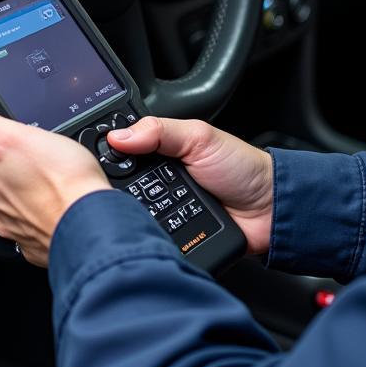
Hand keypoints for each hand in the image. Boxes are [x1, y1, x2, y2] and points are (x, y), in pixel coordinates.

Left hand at [0, 89, 109, 266]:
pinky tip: (66, 202)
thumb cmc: (61, 182)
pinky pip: (45, 222)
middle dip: (24, 169)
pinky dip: (54, 212)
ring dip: (39, 192)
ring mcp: (23, 230)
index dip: (9, 146)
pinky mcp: (44, 245)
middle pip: (8, 179)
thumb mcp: (12, 135)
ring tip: (60, 182)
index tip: (27, 145)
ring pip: (27, 201)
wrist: (94, 225)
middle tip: (48, 161)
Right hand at [108, 117, 273, 254]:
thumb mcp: (199, 136)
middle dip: (115, 187)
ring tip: (125, 210)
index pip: (120, 152)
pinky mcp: (171, 236)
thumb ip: (158, 130)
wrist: (272, 212)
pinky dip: (146, 234)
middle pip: (119, 185)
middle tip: (113, 187)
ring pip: (130, 213)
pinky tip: (142, 231)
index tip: (94, 159)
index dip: (107, 155)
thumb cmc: (242, 169)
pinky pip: (149, 236)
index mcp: (158, 152)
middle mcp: (156, 180)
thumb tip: (119, 136)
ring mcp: (163, 210)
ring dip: (130, 213)